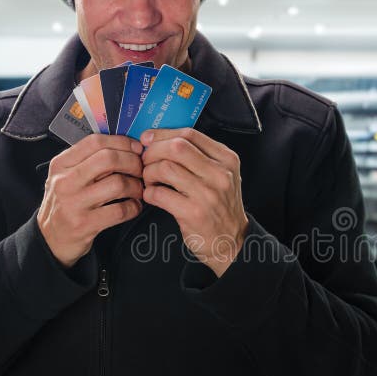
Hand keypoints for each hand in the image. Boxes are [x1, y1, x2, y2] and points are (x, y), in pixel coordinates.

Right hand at [38, 135, 144, 267]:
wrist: (50, 238)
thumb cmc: (65, 203)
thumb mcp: (67, 176)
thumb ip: (89, 160)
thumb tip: (126, 146)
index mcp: (61, 164)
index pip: (95, 141)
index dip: (122, 142)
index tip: (137, 148)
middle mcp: (65, 181)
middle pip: (109, 159)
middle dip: (133, 163)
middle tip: (141, 171)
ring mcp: (74, 203)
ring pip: (118, 184)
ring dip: (136, 186)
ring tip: (138, 190)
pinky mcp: (84, 224)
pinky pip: (120, 210)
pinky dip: (134, 207)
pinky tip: (133, 206)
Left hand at [140, 128, 248, 277]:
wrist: (231, 241)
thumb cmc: (221, 206)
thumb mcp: (222, 175)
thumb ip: (200, 156)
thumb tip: (161, 139)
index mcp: (226, 159)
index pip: (189, 134)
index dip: (163, 134)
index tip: (148, 139)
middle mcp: (220, 174)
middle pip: (176, 147)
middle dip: (153, 151)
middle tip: (145, 161)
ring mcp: (207, 194)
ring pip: (165, 168)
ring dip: (149, 173)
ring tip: (149, 180)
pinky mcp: (194, 213)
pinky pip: (160, 193)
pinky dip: (149, 193)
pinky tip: (152, 196)